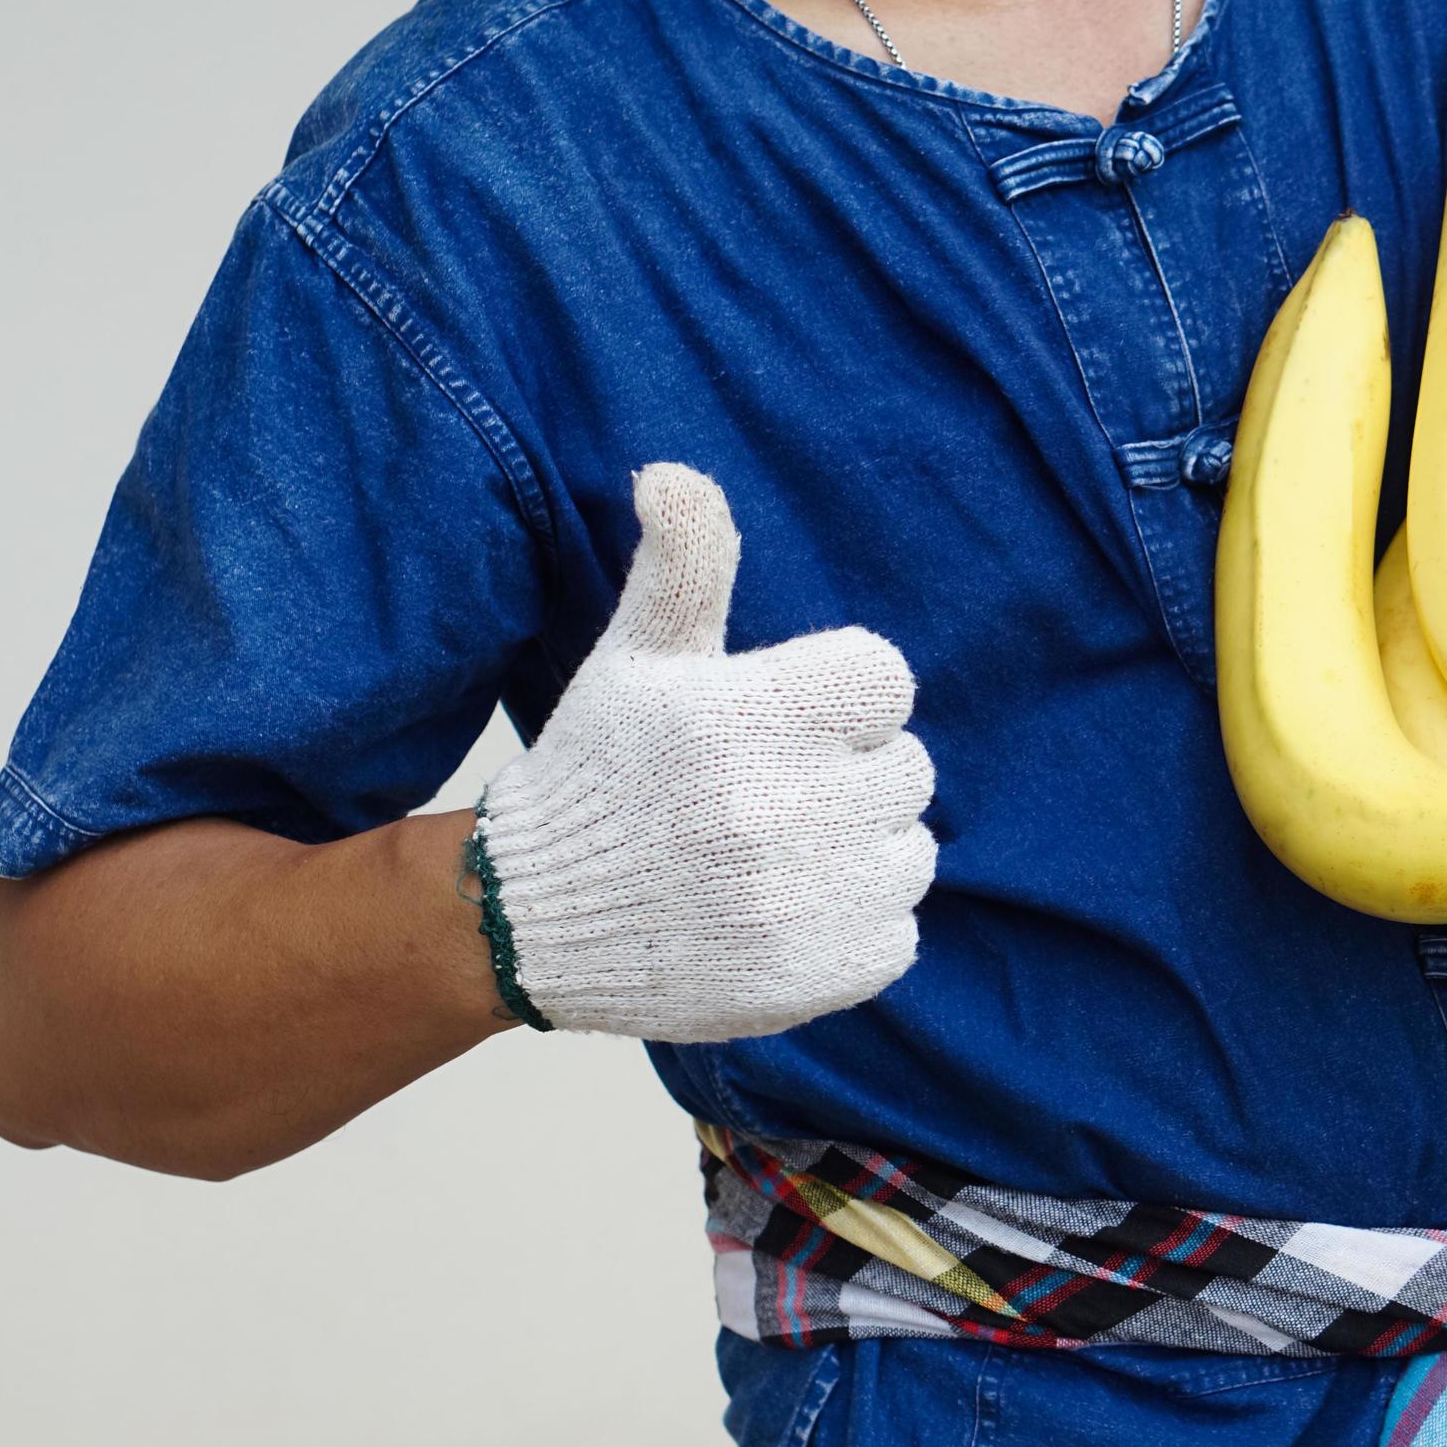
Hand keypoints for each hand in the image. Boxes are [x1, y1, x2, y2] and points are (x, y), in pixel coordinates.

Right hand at [474, 464, 935, 1041]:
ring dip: (859, 851)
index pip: (885, 680)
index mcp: (752, 714)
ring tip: (773, 855)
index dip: (841, 701)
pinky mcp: (823, 972)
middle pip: (909, 769)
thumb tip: (671, 473)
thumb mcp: (636, 656)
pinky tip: (783, 912)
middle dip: (849, 775)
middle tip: (768, 794)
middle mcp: (786, 805)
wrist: (536, 919)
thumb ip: (683, 562)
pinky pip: (900, 930)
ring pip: (911, 851)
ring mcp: (809, 897)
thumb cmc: (600, 771)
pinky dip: (855, 925)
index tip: (781, 724)